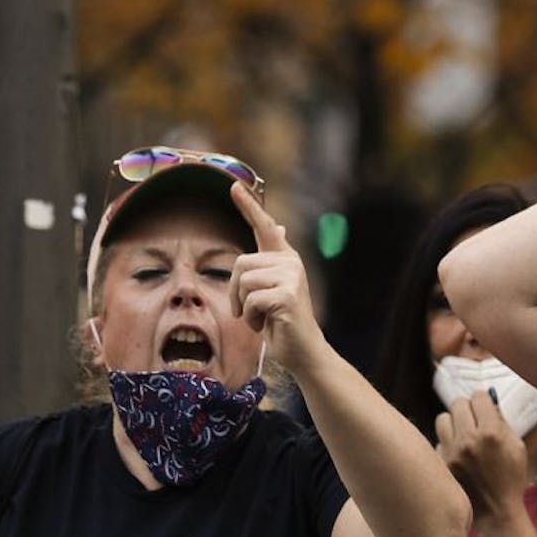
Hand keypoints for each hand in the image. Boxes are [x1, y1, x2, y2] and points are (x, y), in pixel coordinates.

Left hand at [228, 182, 324, 373]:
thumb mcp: (271, 289)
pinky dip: (251, 318)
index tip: (233, 185)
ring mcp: (292, 277)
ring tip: (261, 318)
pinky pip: (250, 300)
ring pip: (243, 281)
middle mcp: (291, 262)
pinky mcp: (287, 294)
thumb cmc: (282, 323)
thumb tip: (278, 227)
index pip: (264, 226)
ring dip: (243, 307)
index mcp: (285, 259)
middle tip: (248, 311)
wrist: (303, 351)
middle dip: (235, 291)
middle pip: (240, 262)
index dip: (248, 206)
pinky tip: (266, 325)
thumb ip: (270, 262)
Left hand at [434, 391, 528, 527]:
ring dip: (453, 423)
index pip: (478, 397)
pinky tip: (457, 454)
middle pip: (458, 404)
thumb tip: (489, 404)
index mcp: (491, 433)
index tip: (484, 406)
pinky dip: (447, 443)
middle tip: (473, 420)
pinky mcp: (441, 464)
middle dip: (467, 409)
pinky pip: (438, 440)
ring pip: (443, 419)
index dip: (483, 400)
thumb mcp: (517, 447)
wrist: (497, 512)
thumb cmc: (511, 479)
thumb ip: (503, 422)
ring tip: (462, 435)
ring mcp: (451, 452)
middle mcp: (468, 439)